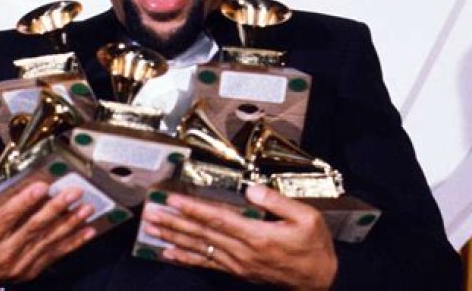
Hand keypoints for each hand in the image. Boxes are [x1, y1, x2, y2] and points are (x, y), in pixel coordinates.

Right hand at [0, 181, 95, 289]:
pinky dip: (72, 243)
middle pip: (34, 228)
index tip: (41, 186)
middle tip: (74, 192)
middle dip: (56, 208)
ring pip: (48, 241)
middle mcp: (4, 254)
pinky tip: (88, 231)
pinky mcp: (29, 271)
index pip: (6, 218)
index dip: (24, 202)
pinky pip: (54, 255)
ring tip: (86, 208)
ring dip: (70, 224)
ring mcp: (19, 264)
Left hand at [142, 184, 336, 289]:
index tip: (172, 200)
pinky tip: (169, 253)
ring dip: (174, 238)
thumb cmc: (314, 246)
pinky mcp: (237, 271)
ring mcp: (237, 263)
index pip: (218, 219)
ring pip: (199, 248)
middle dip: (174, 222)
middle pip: (201, 234)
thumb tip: (250, 189)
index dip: (193, 209)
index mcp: (257, 235)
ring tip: (152, 228)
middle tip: (151, 212)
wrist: (320, 281)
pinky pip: (206, 264)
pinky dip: (186, 258)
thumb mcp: (307, 218)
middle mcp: (242, 251)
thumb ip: (277, 201)